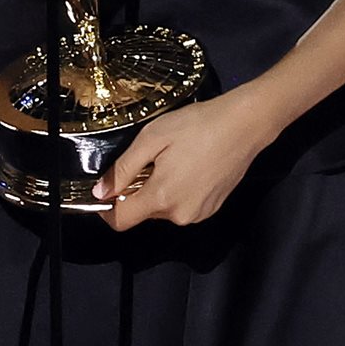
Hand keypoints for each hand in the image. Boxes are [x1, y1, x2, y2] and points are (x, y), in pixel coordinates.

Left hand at [96, 88, 271, 230]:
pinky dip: (178, 191)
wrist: (244, 124)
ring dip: (159, 191)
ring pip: (163, 210)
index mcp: (162, 197)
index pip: (121, 221)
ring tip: (173, 159)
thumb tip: (100, 192)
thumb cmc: (197, 125)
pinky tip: (189, 166)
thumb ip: (123, 169)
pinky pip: (183, 206)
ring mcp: (199, 214)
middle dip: (137, 191)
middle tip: (149, 159)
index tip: (104, 189)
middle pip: (143, 213)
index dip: (106, 208)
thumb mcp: (152, 138)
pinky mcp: (212, 208)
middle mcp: (180, 214)